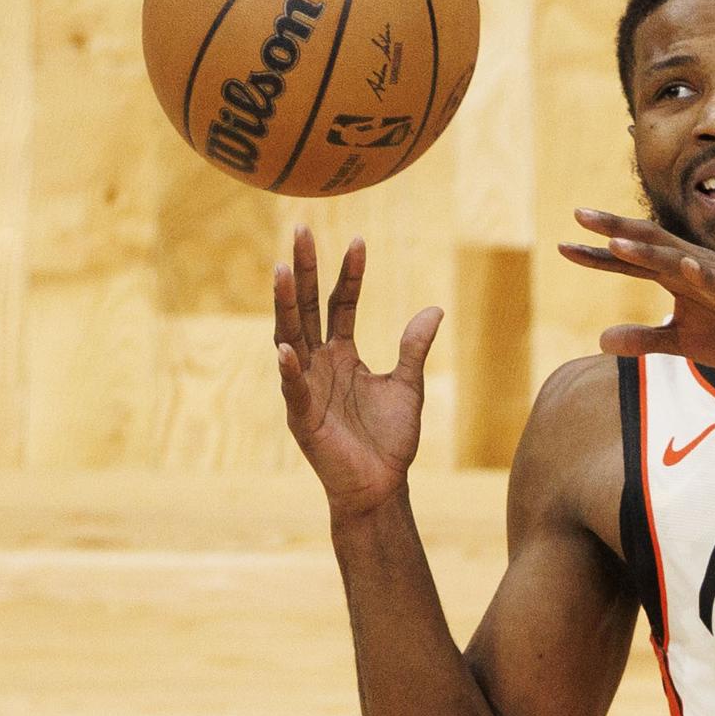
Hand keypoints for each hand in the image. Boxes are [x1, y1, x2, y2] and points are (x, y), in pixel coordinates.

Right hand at [273, 227, 442, 516]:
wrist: (380, 486)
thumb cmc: (389, 440)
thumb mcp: (407, 385)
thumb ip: (413, 347)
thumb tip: (433, 308)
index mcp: (341, 355)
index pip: (340, 303)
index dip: (349, 273)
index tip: (358, 239)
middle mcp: (319, 364)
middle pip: (307, 308)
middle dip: (304, 270)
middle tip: (300, 229)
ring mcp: (306, 388)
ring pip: (291, 337)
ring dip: (285, 305)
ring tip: (282, 271)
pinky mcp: (302, 418)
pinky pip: (294, 389)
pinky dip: (290, 370)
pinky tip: (286, 348)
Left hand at [560, 210, 714, 391]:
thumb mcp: (683, 344)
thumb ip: (644, 339)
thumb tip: (600, 340)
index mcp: (680, 277)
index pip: (633, 261)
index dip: (598, 255)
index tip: (564, 247)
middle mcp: (696, 269)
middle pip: (650, 243)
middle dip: (615, 229)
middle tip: (579, 214)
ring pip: (679, 259)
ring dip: (648, 250)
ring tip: (616, 242)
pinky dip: (703, 273)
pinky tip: (685, 265)